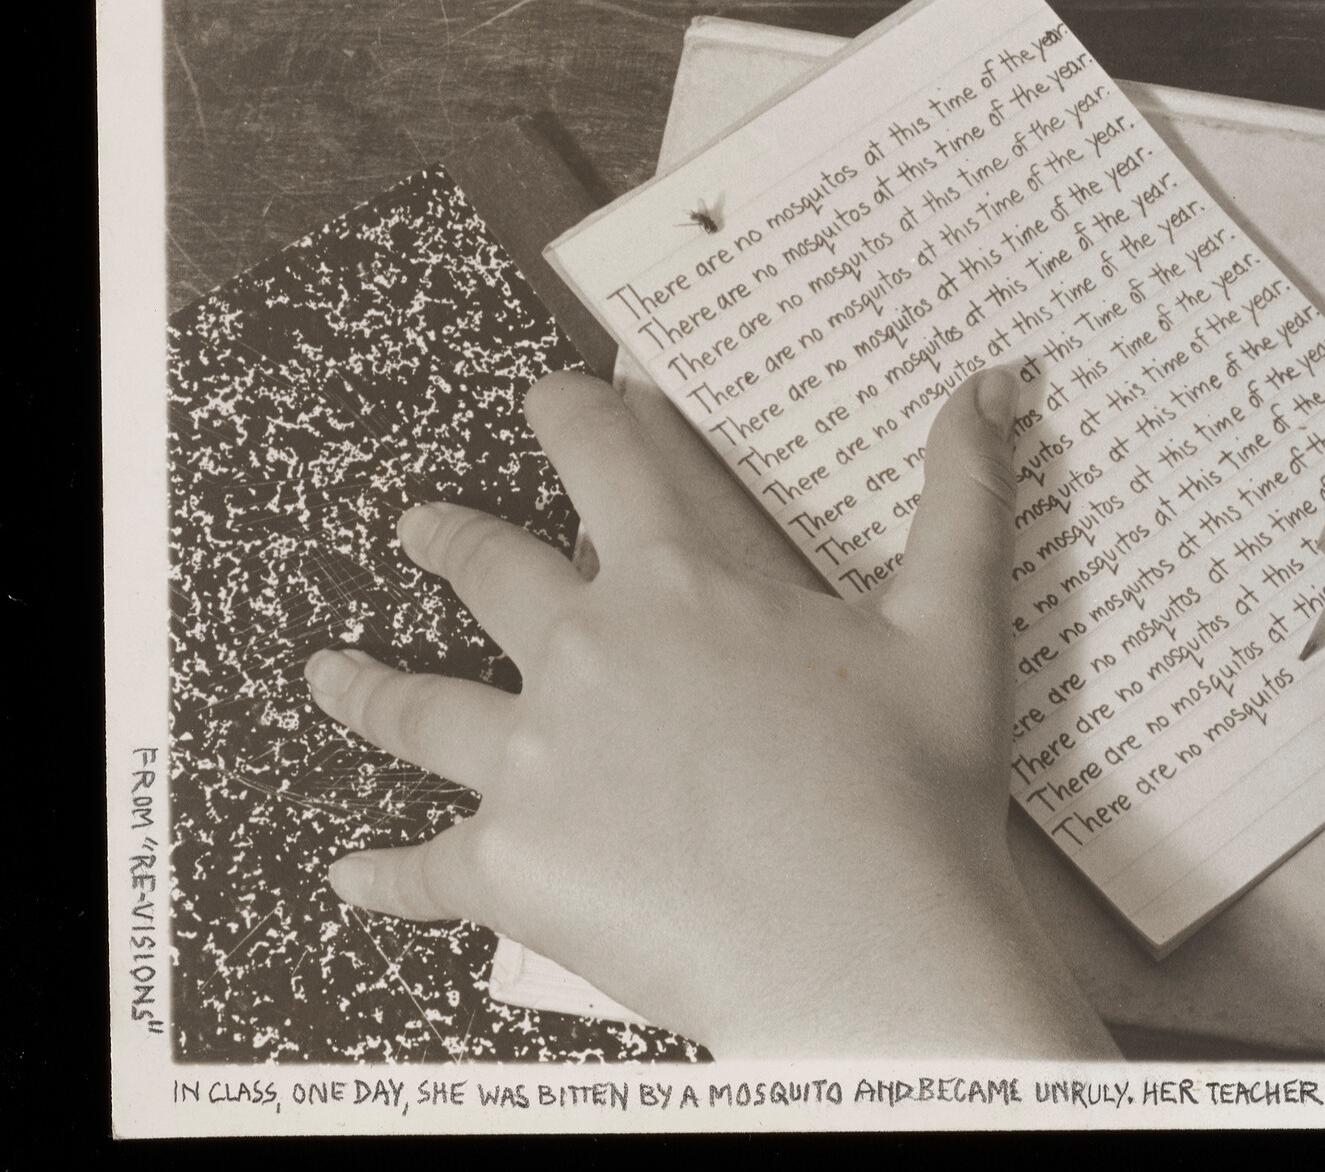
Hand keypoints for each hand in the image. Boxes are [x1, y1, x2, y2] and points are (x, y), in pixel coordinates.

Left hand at [304, 366, 1115, 1057]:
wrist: (864, 941)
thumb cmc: (915, 787)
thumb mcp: (954, 624)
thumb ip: (965, 495)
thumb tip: (997, 382)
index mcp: (682, 584)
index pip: (606, 459)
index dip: (572, 411)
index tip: (549, 394)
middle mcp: (587, 653)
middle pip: (490, 570)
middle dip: (447, 538)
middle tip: (416, 527)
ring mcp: (537, 760)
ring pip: (419, 707)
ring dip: (366, 686)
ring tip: (327, 672)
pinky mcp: (513, 865)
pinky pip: (425, 868)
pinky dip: (383, 875)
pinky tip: (348, 875)